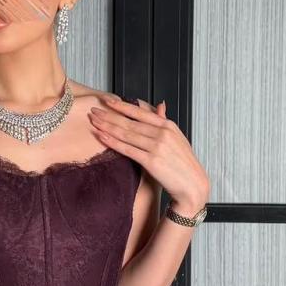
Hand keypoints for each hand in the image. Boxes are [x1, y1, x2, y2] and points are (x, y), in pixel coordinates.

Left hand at [88, 96, 209, 209]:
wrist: (192, 185)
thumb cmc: (183, 163)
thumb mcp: (177, 138)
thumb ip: (165, 121)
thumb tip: (160, 105)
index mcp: (168, 125)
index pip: (140, 112)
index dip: (122, 105)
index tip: (107, 100)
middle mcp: (162, 133)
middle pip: (129, 122)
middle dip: (109, 115)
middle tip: (93, 110)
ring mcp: (157, 147)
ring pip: (126, 134)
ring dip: (107, 127)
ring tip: (93, 121)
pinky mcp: (151, 161)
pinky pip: (127, 149)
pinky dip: (113, 142)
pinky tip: (102, 136)